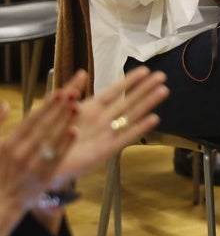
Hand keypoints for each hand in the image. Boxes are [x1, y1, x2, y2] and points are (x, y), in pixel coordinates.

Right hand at [0, 84, 78, 214]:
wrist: (0, 202)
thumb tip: (6, 103)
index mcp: (10, 143)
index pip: (32, 119)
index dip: (46, 104)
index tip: (59, 91)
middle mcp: (21, 152)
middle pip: (45, 125)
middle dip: (60, 107)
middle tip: (74, 90)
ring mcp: (33, 164)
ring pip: (52, 139)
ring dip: (64, 122)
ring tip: (77, 106)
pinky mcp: (44, 177)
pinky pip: (57, 158)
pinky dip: (65, 144)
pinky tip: (74, 131)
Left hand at [49, 67, 168, 189]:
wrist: (39, 164)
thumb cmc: (46, 138)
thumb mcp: (56, 110)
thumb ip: (69, 92)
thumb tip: (82, 72)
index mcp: (90, 109)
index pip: (114, 91)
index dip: (129, 81)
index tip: (144, 70)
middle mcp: (101, 120)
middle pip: (127, 101)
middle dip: (145, 88)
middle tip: (162, 76)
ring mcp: (105, 134)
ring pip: (130, 115)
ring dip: (147, 103)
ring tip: (163, 91)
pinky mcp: (105, 151)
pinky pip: (125, 138)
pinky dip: (139, 129)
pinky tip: (154, 119)